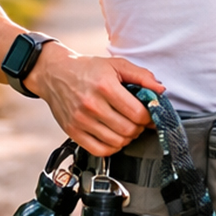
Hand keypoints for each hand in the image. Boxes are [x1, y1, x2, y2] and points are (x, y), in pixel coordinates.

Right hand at [29, 47, 161, 155]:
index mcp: (105, 87)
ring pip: (116, 143)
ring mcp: (80, 120)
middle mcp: (92, 105)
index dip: (149, 117)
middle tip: (137, 121)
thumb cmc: (87, 69)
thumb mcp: (116, 65)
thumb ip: (141, 76)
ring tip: (126, 127)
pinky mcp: (72, 131)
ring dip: (127, 138)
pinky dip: (112, 148)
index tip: (149, 115)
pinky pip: (99, 150)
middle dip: (139, 128)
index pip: (138, 113)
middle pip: (129, 130)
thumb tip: (160, 90)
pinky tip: (113, 136)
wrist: (55, 73)